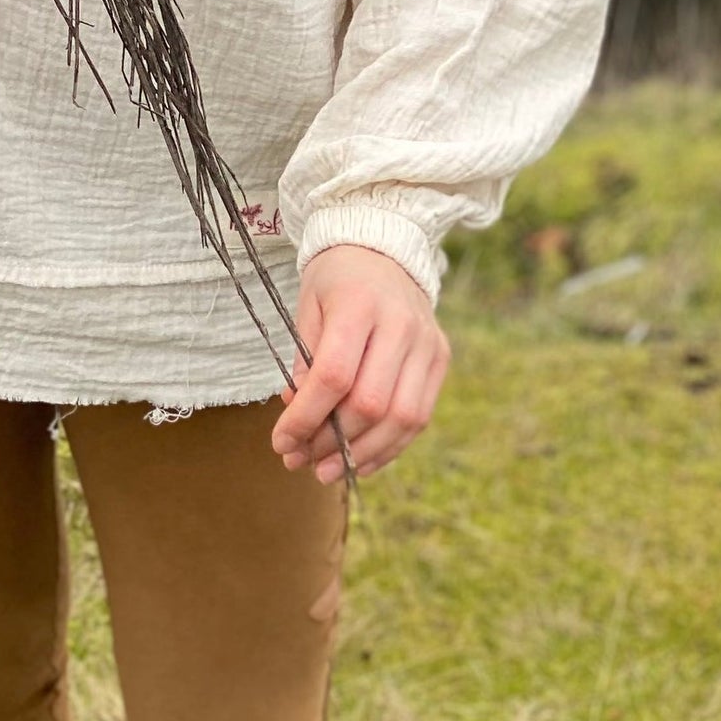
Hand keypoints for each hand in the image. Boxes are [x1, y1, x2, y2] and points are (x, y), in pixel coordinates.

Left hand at [271, 243, 450, 483]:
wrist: (382, 249)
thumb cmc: (336, 281)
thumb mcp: (308, 309)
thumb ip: (304, 363)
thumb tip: (297, 419)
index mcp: (359, 303)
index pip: (334, 375)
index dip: (306, 417)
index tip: (280, 442)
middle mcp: (400, 324)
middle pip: (370, 403)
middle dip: (331, 442)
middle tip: (300, 460)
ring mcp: (427, 343)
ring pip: (401, 418)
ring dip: (362, 454)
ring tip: (326, 471)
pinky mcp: (440, 358)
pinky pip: (419, 417)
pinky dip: (389, 447)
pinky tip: (361, 461)